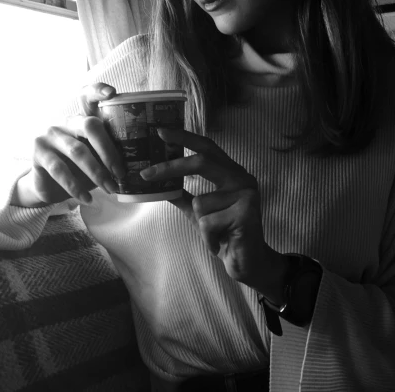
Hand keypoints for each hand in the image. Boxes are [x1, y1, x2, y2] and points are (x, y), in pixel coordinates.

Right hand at [12, 83, 125, 206]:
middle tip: (121, 174)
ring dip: (97, 173)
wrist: (48, 187)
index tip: (112, 93)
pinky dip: (76, 187)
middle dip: (109, 151)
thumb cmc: (79, 170)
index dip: (99, 90)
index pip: (88, 96)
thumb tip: (135, 164)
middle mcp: (65, 122)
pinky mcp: (38, 152)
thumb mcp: (95, 160)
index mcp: (82, 119)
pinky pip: (60, 170)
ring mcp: (50, 135)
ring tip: (110, 189)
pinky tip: (88, 198)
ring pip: (77, 151)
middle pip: (90, 126)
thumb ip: (108, 154)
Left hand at [140, 128, 289, 301]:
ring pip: (200, 202)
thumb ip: (182, 195)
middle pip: (201, 162)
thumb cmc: (224, 233)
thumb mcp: (199, 212)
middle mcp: (242, 177)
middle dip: (171, 168)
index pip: (207, 147)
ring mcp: (246, 194)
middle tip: (146, 174)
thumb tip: (156, 182)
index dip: (185, 137)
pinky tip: (220, 242)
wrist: (248, 263)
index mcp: (231, 172)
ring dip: (201, 224)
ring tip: (215, 234)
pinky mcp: (247, 213)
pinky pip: (208, 222)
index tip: (160, 131)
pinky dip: (208, 238)